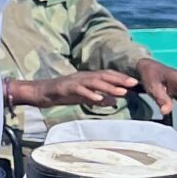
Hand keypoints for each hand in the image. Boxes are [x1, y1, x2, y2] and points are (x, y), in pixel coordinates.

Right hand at [3, 70, 137, 111]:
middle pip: (104, 75)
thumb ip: (97, 98)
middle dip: (119, 79)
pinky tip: (99, 99)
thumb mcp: (83, 97)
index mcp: (87, 78)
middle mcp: (83, 76)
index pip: (107, 75)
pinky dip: (90, 94)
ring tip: (122, 92)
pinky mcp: (66, 88)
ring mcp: (74, 81)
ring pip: (94, 82)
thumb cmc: (62, 94)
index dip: (121, 78)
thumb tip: (114, 102)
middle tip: (134, 84)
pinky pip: (80, 90)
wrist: (40, 92)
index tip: (136, 83)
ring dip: (109, 87)